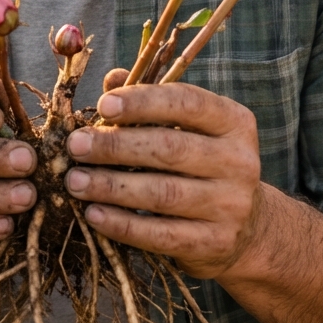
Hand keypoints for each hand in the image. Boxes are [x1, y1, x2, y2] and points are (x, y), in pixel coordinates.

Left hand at [64, 72, 260, 280]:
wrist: (248, 227)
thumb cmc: (201, 163)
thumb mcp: (188, 127)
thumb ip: (151, 102)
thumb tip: (112, 79)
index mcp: (233, 122)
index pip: (186, 103)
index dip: (142, 102)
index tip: (103, 106)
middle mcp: (239, 161)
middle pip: (169, 148)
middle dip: (115, 145)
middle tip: (75, 145)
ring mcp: (230, 205)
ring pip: (162, 193)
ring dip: (111, 186)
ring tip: (74, 180)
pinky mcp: (215, 243)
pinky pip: (161, 234)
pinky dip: (122, 224)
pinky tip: (94, 214)